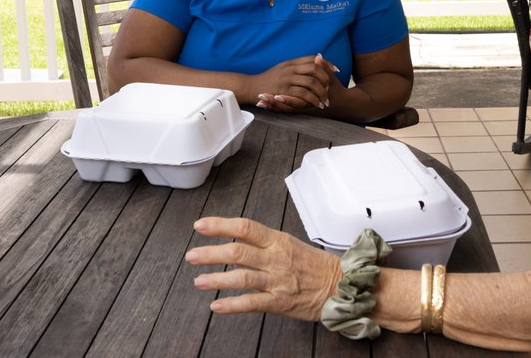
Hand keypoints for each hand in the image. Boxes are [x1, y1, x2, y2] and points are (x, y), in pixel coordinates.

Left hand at [186, 216, 340, 320]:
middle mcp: (276, 258)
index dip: (220, 225)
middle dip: (210, 254)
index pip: (245, 227)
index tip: (200, 225)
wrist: (339, 285)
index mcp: (278, 240)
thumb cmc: (313, 265)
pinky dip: (231, 305)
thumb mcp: (289, 243)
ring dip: (216, 279)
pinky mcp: (280, 302)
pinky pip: (251, 303)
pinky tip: (216, 305)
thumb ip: (264, 242)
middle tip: (191, 256)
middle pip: (237, 252)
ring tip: (198, 281)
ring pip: (241, 277)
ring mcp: (278, 280)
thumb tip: (235, 237)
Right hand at [254, 54, 339, 111]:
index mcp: (290, 62)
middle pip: (315, 68)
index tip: (335, 70)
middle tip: (331, 88)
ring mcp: (287, 79)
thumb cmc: (267, 79)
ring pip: (311, 82)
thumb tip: (314, 61)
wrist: (250, 87)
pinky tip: (317, 104)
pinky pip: (303, 94)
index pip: (312, 58)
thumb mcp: (282, 68)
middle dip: (326, 78)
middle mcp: (290, 68)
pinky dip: (313, 100)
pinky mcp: (284, 90)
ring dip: (321, 92)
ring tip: (325, 100)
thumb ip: (296, 66)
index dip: (326, 63)